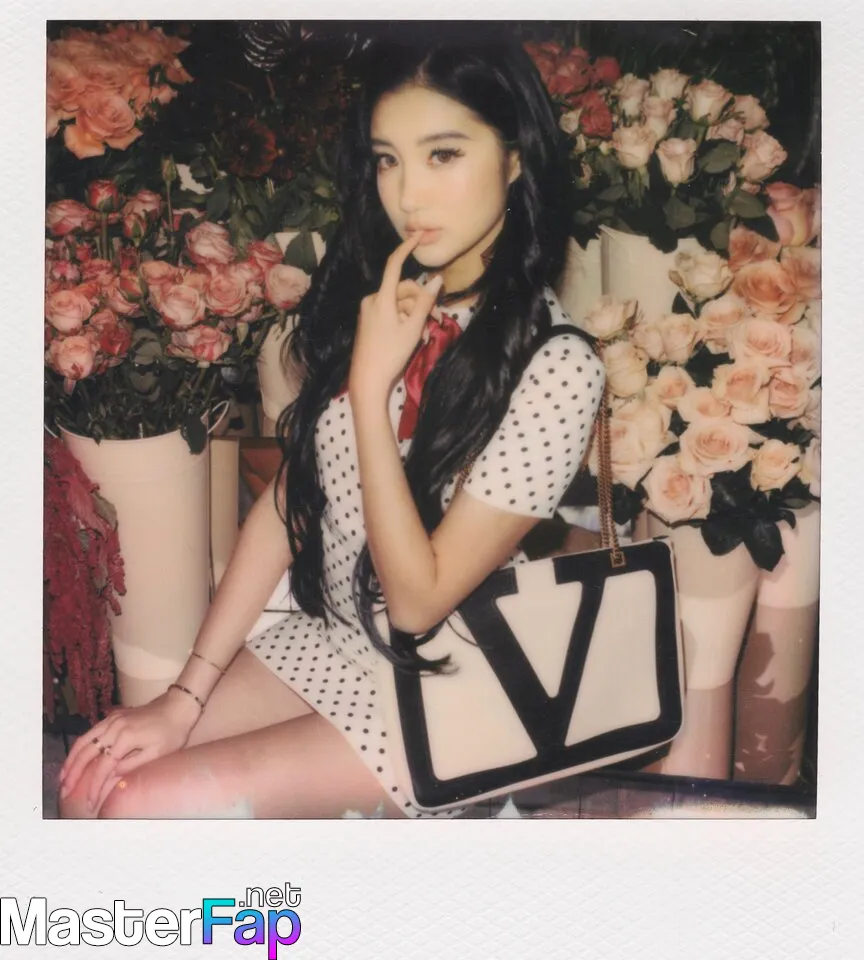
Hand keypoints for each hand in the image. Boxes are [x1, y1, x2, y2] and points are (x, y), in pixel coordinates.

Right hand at [59, 686, 201, 810]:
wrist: (178, 706)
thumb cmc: (172, 732)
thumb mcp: (158, 753)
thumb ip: (133, 765)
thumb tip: (111, 775)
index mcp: (125, 738)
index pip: (103, 767)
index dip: (94, 787)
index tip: (90, 803)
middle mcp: (114, 727)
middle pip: (86, 752)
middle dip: (73, 774)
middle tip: (64, 791)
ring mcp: (112, 719)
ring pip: (84, 740)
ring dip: (71, 759)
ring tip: (63, 776)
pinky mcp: (113, 716)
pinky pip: (90, 732)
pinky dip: (80, 746)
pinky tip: (75, 757)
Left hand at [349, 234, 443, 401]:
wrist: (367, 380)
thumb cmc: (390, 354)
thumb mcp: (412, 329)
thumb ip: (425, 303)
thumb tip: (437, 280)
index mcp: (381, 298)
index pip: (394, 265)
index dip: (406, 248)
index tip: (418, 236)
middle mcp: (373, 300)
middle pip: (403, 290)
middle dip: (422, 302)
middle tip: (437, 321)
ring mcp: (370, 312)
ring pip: (400, 305)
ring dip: (416, 316)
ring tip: (425, 336)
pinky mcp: (370, 323)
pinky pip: (392, 315)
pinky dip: (405, 322)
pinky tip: (414, 338)